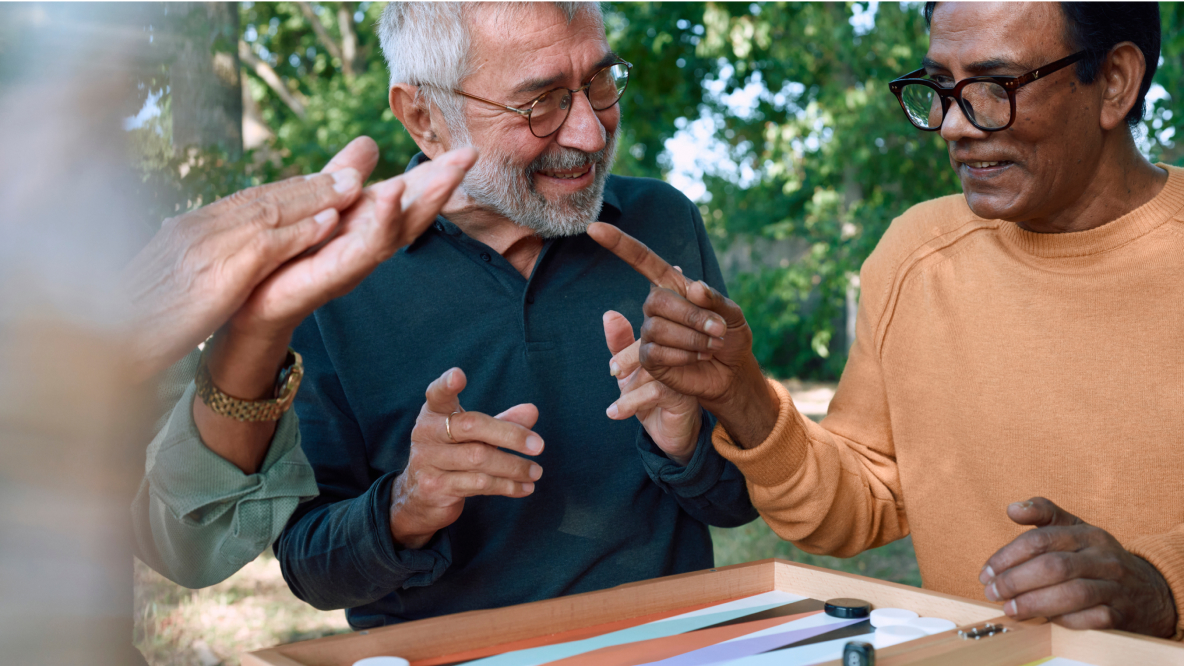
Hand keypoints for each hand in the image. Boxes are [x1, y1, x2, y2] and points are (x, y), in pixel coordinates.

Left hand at [124, 137, 476, 377]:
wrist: (246, 302)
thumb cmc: (284, 256)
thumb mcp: (318, 202)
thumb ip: (343, 174)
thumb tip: (370, 143)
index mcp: (362, 223)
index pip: (407, 195)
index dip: (435, 174)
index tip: (466, 151)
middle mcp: (365, 244)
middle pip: (412, 213)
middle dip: (441, 186)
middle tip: (468, 158)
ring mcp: (352, 262)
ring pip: (398, 231)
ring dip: (423, 204)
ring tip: (444, 176)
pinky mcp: (330, 276)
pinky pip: (362, 249)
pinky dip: (381, 224)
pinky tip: (392, 197)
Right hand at [124, 142, 365, 378]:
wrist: (108, 344)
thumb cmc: (132, 322)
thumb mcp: (164, 282)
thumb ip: (188, 263)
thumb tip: (198, 261)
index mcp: (186, 229)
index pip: (245, 201)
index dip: (286, 189)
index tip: (318, 180)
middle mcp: (197, 228)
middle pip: (263, 197)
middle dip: (310, 184)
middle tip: (350, 171)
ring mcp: (207, 246)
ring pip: (273, 211)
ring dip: (317, 197)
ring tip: (352, 186)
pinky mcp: (219, 272)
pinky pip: (270, 244)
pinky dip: (302, 231)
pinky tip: (330, 224)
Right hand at [390, 368, 544, 549]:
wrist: (421, 498)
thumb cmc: (452, 456)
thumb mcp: (474, 436)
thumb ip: (501, 422)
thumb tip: (532, 411)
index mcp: (434, 413)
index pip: (437, 394)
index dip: (446, 384)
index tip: (458, 374)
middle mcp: (426, 433)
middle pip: (471, 426)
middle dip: (510, 435)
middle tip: (539, 445)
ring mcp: (427, 461)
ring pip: (479, 458)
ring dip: (514, 467)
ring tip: (537, 471)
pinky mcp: (435, 488)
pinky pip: (478, 484)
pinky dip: (507, 486)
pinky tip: (525, 487)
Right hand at [586, 222, 778, 448]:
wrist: (732, 372)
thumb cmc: (731, 337)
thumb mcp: (733, 315)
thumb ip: (716, 300)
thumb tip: (694, 286)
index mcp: (672, 285)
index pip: (641, 259)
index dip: (619, 244)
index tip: (594, 228)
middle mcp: (656, 306)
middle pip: (657, 300)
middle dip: (692, 316)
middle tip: (719, 330)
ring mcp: (650, 332)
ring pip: (657, 328)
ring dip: (692, 339)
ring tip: (712, 345)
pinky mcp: (650, 359)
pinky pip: (655, 353)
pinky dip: (683, 356)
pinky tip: (698, 358)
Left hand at [603, 310, 700, 464]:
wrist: (670, 432)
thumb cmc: (649, 396)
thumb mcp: (629, 371)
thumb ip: (620, 344)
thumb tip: (609, 314)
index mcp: (666, 345)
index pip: (647, 334)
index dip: (627, 350)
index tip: (614, 369)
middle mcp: (677, 355)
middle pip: (650, 346)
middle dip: (628, 360)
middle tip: (615, 375)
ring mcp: (683, 374)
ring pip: (652, 367)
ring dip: (630, 386)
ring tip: (615, 405)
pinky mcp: (684, 395)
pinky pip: (654, 390)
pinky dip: (630, 402)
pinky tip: (614, 412)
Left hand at [981, 497, 1177, 637]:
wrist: (1148, 589)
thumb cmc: (1097, 557)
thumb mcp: (1075, 528)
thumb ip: (1044, 514)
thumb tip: (1012, 508)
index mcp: (1087, 533)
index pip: (1041, 540)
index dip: (1007, 557)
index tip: (986, 572)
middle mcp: (1103, 557)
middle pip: (1053, 567)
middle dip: (1016, 581)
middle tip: (992, 592)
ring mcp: (1115, 586)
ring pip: (1072, 593)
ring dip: (1034, 603)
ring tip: (1010, 608)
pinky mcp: (1121, 614)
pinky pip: (1091, 618)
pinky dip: (1065, 620)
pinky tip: (1045, 620)